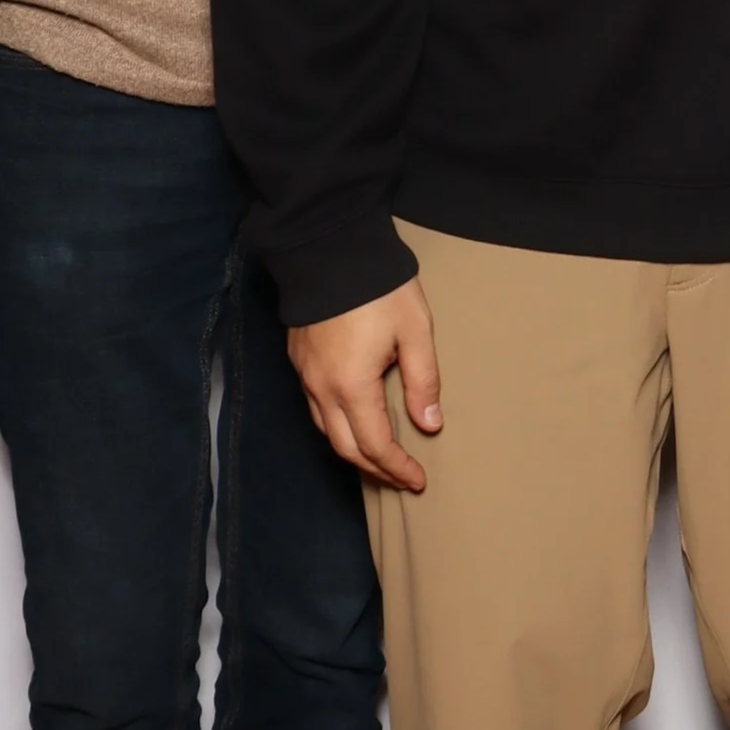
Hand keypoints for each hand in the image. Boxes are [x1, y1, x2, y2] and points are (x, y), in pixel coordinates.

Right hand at [288, 279, 442, 491]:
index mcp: (352, 386)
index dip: (397, 468)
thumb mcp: (415, 332)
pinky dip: (338, 426)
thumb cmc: (379, 289)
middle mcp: (322, 388)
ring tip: (382, 457)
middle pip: (346, 448)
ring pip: (327, 431)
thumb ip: (424, 381)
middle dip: (376, 469)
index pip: (375, 446)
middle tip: (402, 478)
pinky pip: (316, 408)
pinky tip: (355, 421)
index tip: (418, 480)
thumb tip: (429, 424)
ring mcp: (306, 375)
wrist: (330, 249)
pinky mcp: (300, 360)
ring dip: (354, 450)